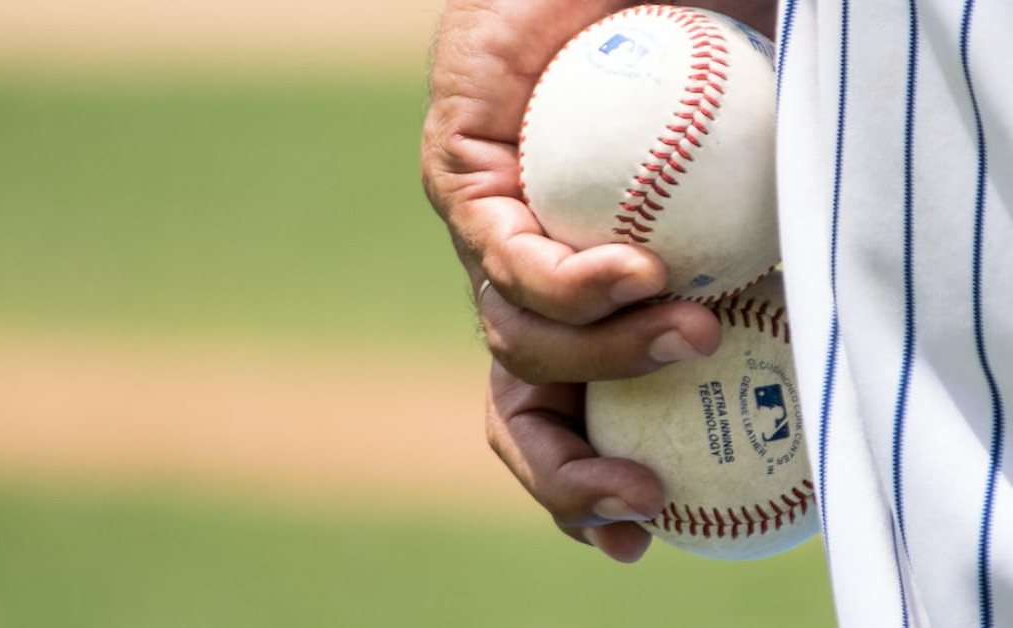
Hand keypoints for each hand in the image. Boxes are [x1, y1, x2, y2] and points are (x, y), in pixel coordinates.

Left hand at [423, 0, 777, 561]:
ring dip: (610, 363)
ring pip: (518, 346)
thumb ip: (796, 233)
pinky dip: (574, 285)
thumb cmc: (703, 54)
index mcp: (586, 301)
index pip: (570, 415)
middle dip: (570, 476)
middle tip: (641, 501)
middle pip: (522, 410)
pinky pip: (505, 260)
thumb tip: (861, 305)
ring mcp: (491, 235)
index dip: (593, 483)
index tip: (652, 525)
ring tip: (692, 331)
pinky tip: (639, 269)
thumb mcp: (769, 166)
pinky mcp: (460, 179)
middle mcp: (529, 281)